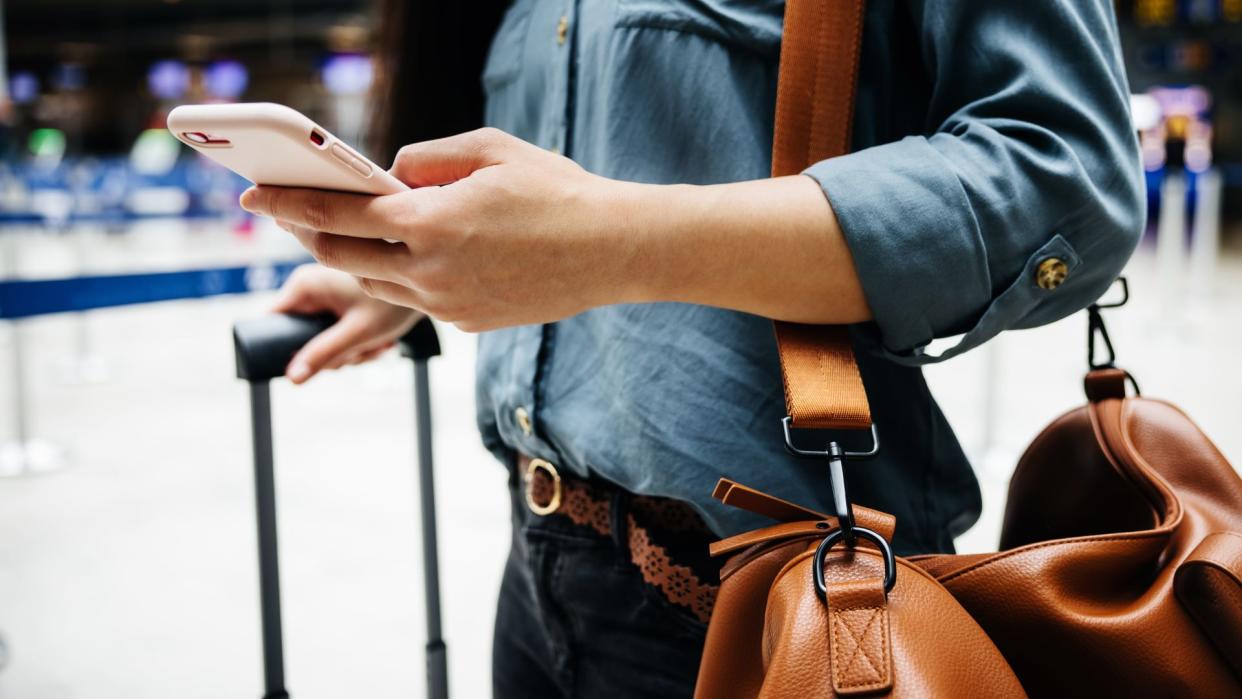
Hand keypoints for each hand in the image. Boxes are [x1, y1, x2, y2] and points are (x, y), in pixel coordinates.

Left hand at [241, 128, 642, 331]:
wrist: (614, 251)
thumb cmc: (557, 191)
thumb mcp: (489, 149)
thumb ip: (427, 158)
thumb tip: (390, 177)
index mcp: (430, 222)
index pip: (336, 215)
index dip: (287, 203)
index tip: (254, 195)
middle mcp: (430, 272)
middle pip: (343, 259)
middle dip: (311, 236)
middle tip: (296, 216)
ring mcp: (448, 305)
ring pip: (378, 283)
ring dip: (359, 259)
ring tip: (357, 234)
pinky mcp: (466, 323)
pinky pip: (420, 297)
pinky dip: (410, 275)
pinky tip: (426, 254)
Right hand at [272, 264, 421, 382]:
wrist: (430, 284)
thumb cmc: (396, 301)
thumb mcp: (359, 332)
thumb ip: (324, 353)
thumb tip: (292, 378)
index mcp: (303, 285)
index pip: (270, 324)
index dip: (289, 349)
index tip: (324, 357)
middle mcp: (308, 286)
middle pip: (300, 338)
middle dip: (334, 354)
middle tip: (362, 351)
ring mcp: (324, 295)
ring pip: (321, 341)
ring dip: (351, 351)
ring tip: (377, 342)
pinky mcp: (339, 302)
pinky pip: (336, 334)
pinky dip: (359, 343)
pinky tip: (381, 338)